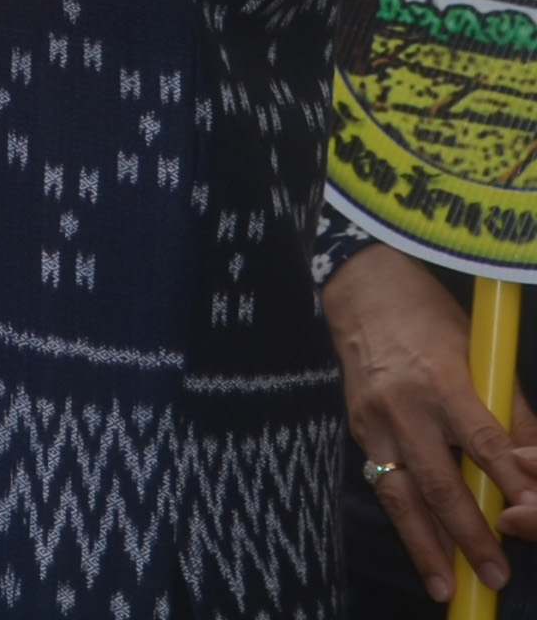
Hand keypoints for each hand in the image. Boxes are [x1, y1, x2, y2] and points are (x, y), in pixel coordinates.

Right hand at [327, 242, 536, 598]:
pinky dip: (405, 518)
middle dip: (470, 535)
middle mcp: (404, 407)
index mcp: (443, 382)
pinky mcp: (358, 429)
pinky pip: (383, 482)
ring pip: (401, 495)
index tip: (529, 518)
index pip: (485, 446)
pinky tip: (421, 547)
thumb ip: (510, 412)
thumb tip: (533, 466)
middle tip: (495, 574)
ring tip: (445, 585)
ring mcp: (374, 421)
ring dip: (426, 545)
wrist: (362, 291)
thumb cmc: (432, 318)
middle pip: (441, 483)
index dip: (511, 486)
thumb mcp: (483, 354)